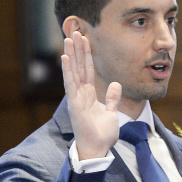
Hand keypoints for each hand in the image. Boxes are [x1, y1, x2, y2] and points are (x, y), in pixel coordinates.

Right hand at [61, 31, 121, 159]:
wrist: (98, 149)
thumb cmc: (102, 134)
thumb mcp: (112, 113)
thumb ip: (112, 98)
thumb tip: (116, 84)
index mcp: (89, 95)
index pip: (87, 70)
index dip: (86, 55)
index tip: (85, 40)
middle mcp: (80, 94)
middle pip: (78, 67)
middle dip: (77, 50)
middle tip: (74, 32)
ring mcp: (76, 98)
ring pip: (73, 72)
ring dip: (70, 55)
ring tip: (68, 39)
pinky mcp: (74, 105)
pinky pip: (71, 85)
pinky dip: (68, 71)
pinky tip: (65, 58)